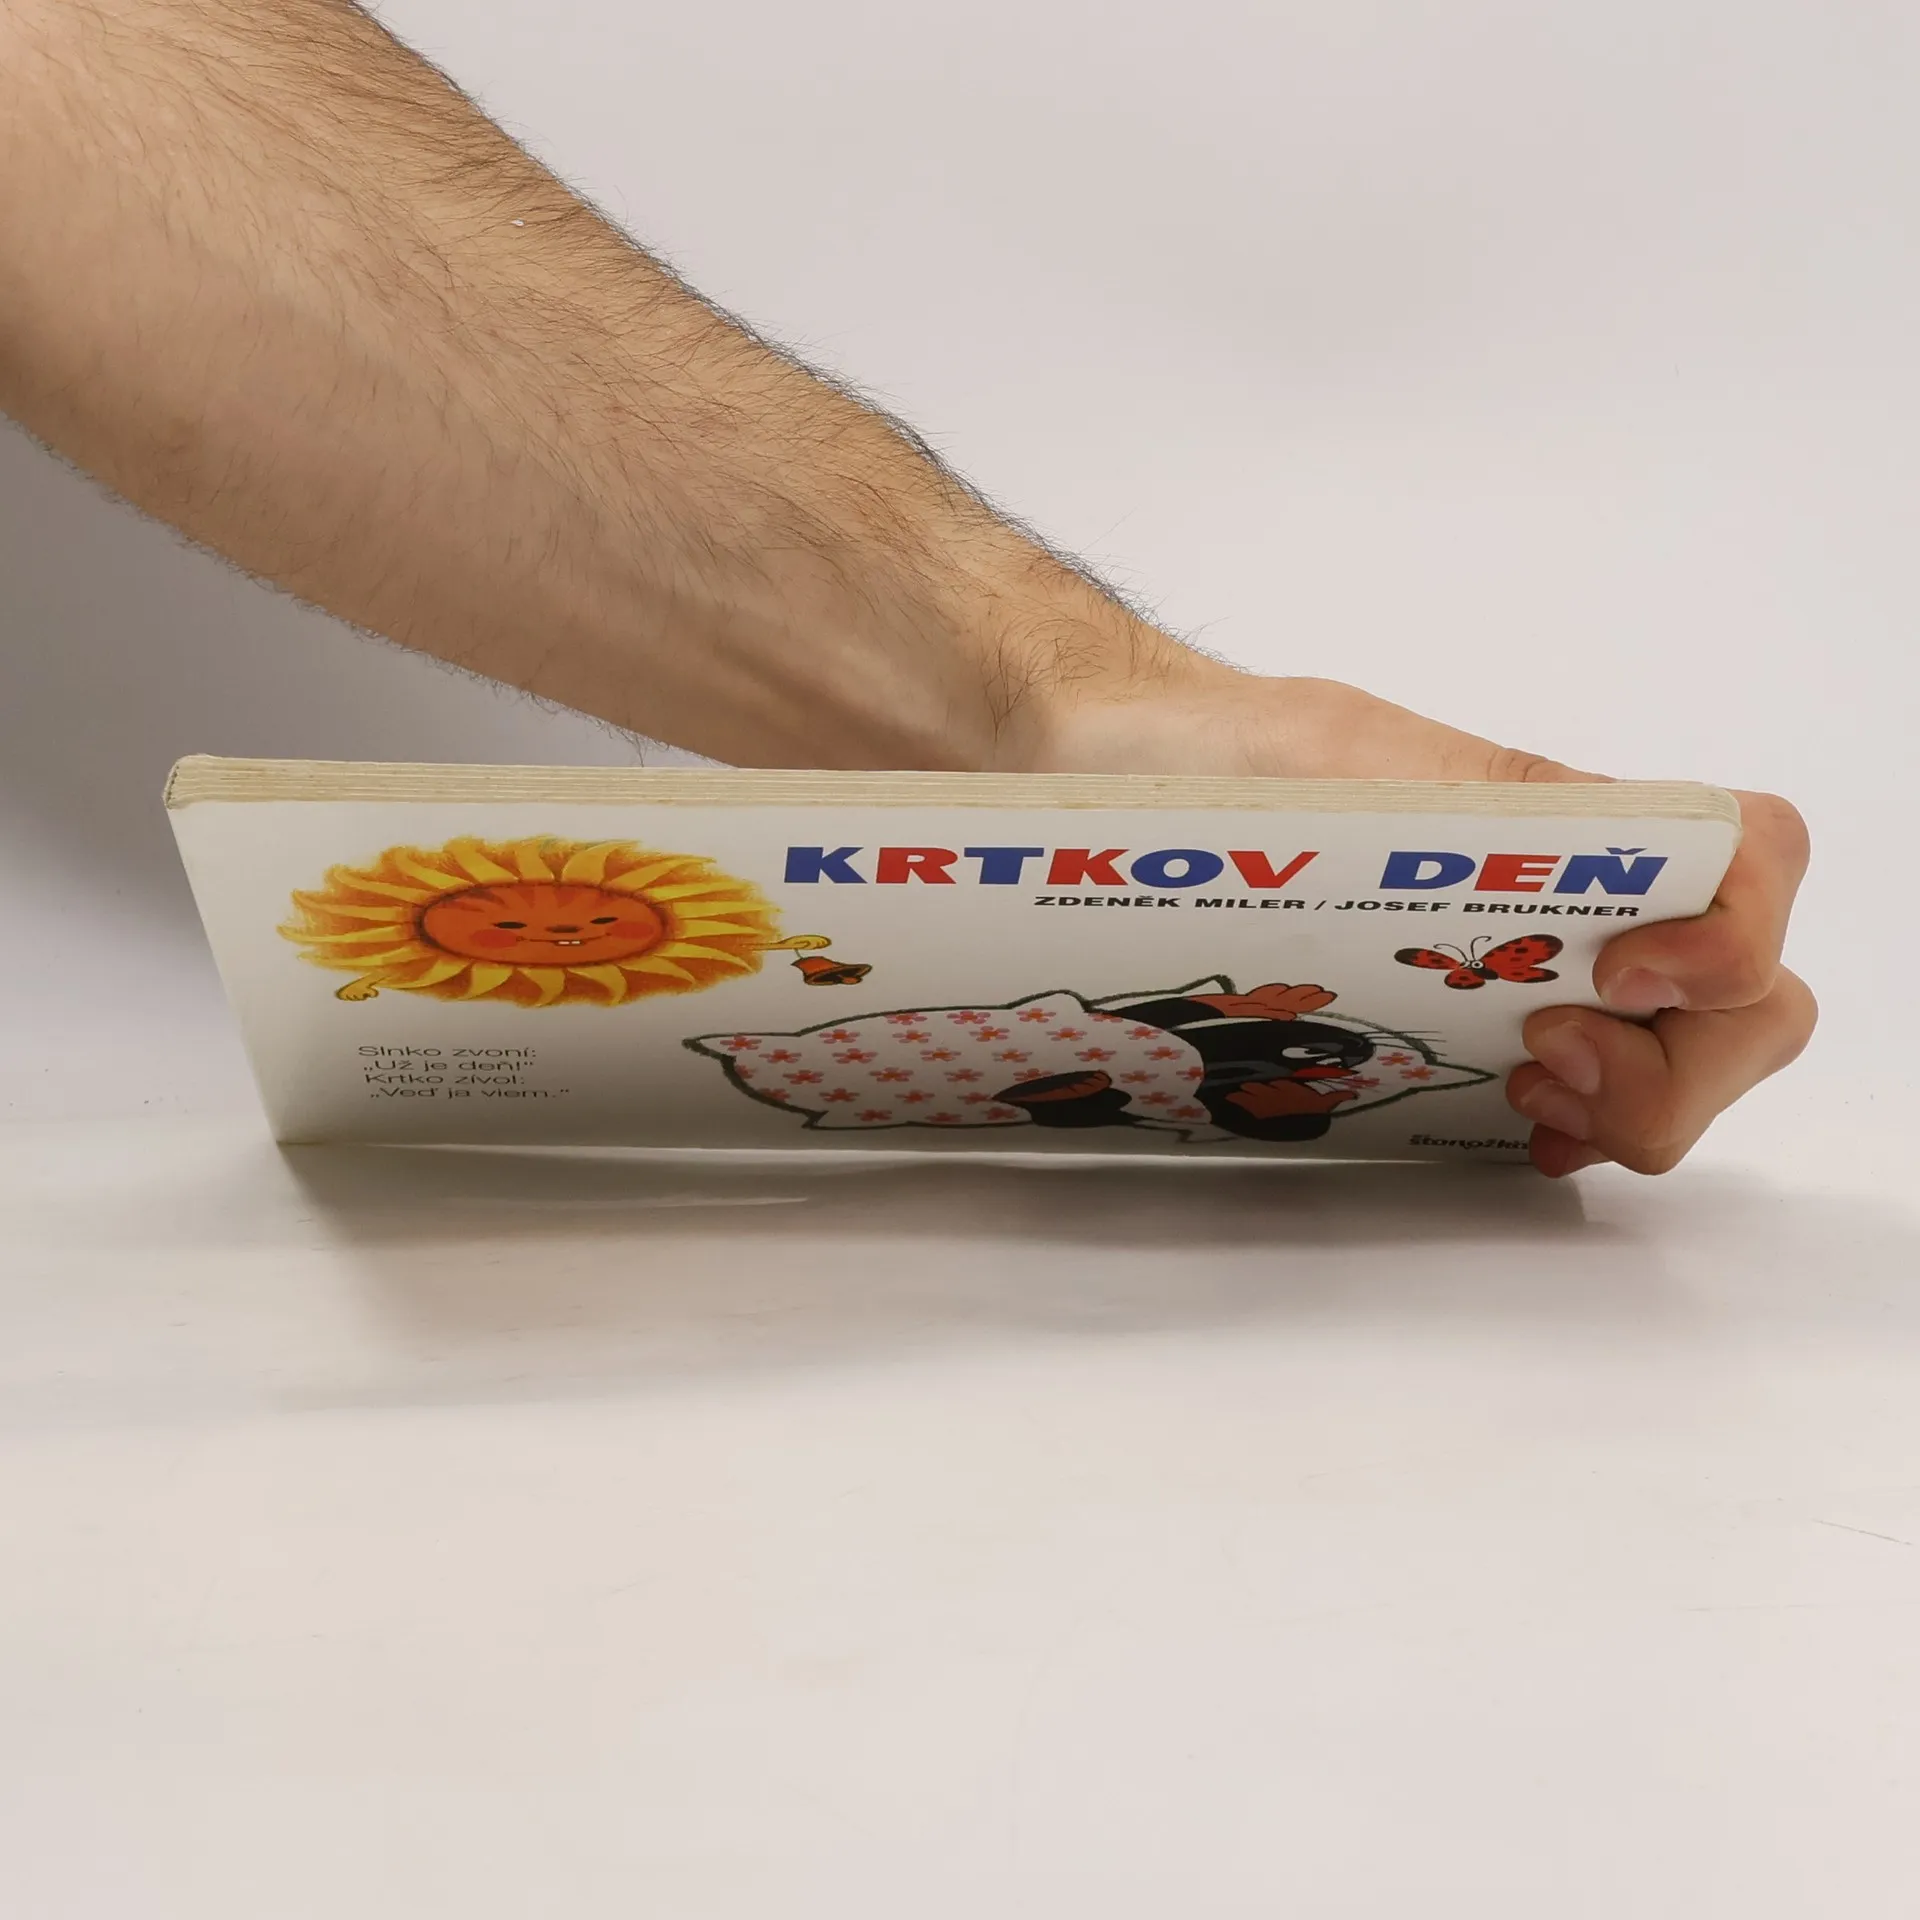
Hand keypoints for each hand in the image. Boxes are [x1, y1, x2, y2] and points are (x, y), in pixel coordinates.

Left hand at [1031, 669, 1814, 1175]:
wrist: (1093, 775)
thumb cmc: (1190, 760)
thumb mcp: (1330, 765)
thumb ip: (1464, 802)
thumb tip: (1578, 840)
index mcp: (1550, 821)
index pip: (1752, 854)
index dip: (1733, 938)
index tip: (1614, 979)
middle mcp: (1560, 895)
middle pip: (1745, 999)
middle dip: (1683, 1068)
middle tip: (1541, 1060)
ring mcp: (1520, 962)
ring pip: (1679, 1052)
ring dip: (1636, 1099)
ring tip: (1520, 1089)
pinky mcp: (1458, 1019)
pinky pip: (1579, 1086)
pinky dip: (1577, 1123)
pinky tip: (1507, 1124)